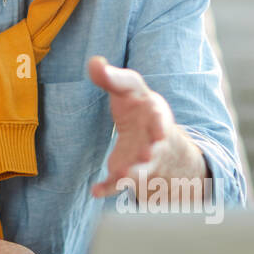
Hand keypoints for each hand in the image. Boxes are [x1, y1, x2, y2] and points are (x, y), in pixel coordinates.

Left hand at [87, 55, 199, 199]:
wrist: (157, 137)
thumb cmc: (139, 107)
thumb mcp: (128, 89)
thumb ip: (111, 78)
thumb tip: (93, 61)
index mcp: (155, 112)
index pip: (159, 115)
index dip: (159, 123)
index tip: (159, 131)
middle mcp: (154, 137)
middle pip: (154, 148)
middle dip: (150, 152)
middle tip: (145, 156)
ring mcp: (144, 157)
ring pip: (141, 169)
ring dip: (133, 174)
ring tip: (121, 175)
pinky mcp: (131, 171)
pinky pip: (120, 183)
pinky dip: (109, 188)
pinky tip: (96, 192)